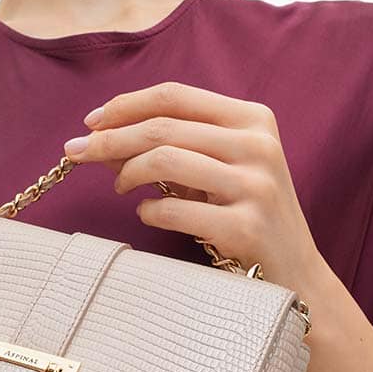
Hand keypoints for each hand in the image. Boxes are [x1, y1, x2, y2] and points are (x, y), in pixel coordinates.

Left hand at [64, 81, 330, 290]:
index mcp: (253, 119)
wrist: (296, 275)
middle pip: (163, 127)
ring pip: (164, 160)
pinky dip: (149, 210)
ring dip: (127, 172)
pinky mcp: (246, 227)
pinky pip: (173, 209)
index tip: (91, 121)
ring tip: (119, 187)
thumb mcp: (219, 168)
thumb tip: (100, 135)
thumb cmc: (246, 215)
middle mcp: (258, 146)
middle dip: (109, 138)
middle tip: (76, 152)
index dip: (126, 104)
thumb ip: (172, 146)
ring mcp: (255, 186)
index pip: (175, 96)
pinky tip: (146, 213)